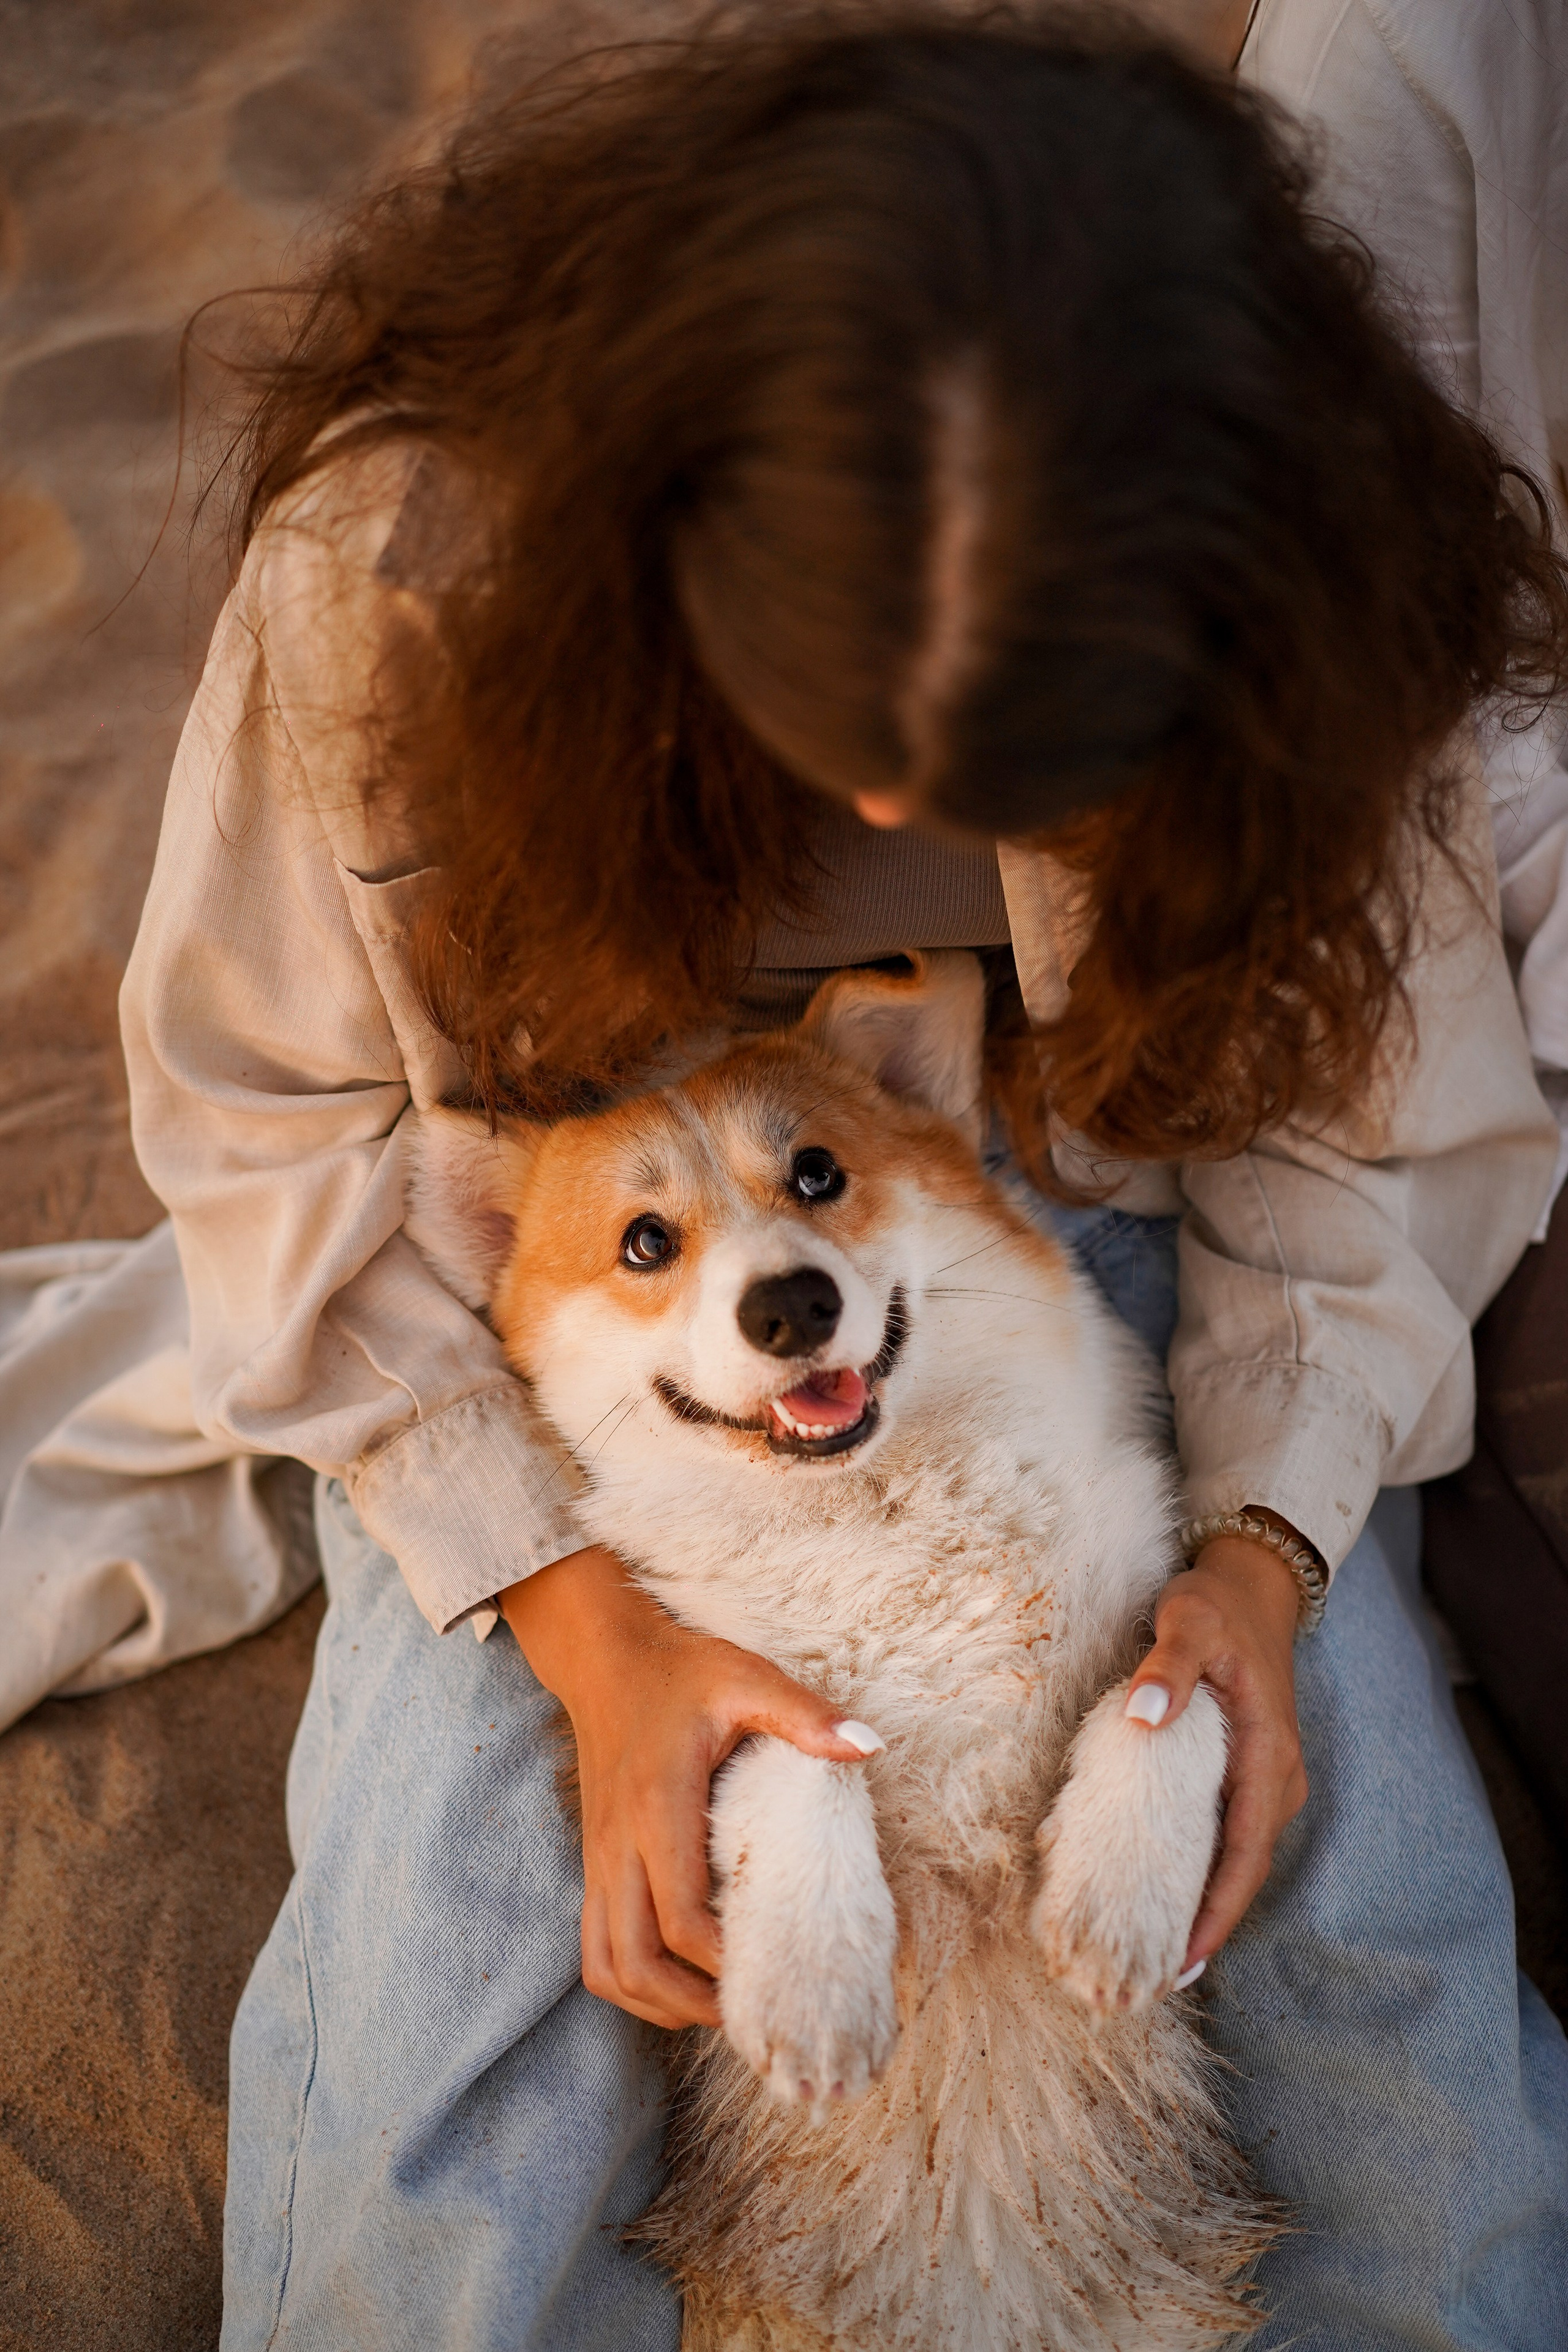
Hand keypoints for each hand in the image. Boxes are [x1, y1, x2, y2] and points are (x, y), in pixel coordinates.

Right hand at [499, 1547, 875, 2030]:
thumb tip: (871, 1743)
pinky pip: (597, 1949)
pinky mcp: (593, 1865)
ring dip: (656, 2004)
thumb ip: (806, 1714)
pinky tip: (677, 1979)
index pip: (683, 1917)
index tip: (779, 1966)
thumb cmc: (681, 1671)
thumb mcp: (747, 1677)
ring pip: (607, 1968)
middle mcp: (617, 1844)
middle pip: (638, 1963)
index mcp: (657, 1805)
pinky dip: (631, 1982)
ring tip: (717, 2004)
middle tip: (755, 2008)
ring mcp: (598, 1860)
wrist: (603, 1658)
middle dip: (694, 2004)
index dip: (727, 1960)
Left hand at [1124, 1529, 1307, 1970]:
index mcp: (1270, 1757)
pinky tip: (1162, 1890)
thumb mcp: (1189, 1621)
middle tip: (1151, 1975)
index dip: (1217, 1912)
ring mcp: (1267, 1780)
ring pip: (1235, 1857)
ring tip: (1151, 1948)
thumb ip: (1170, 1665)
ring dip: (1201, 1901)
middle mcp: (1278, 1779)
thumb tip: (1147, 1711)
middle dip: (1205, 1925)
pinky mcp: (1248, 1774)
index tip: (1185, 1961)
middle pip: (1242, 1870)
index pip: (1246, 1854)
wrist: (1251, 1587)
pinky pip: (1226, 1834)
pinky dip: (1200, 1868)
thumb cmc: (1217, 1606)